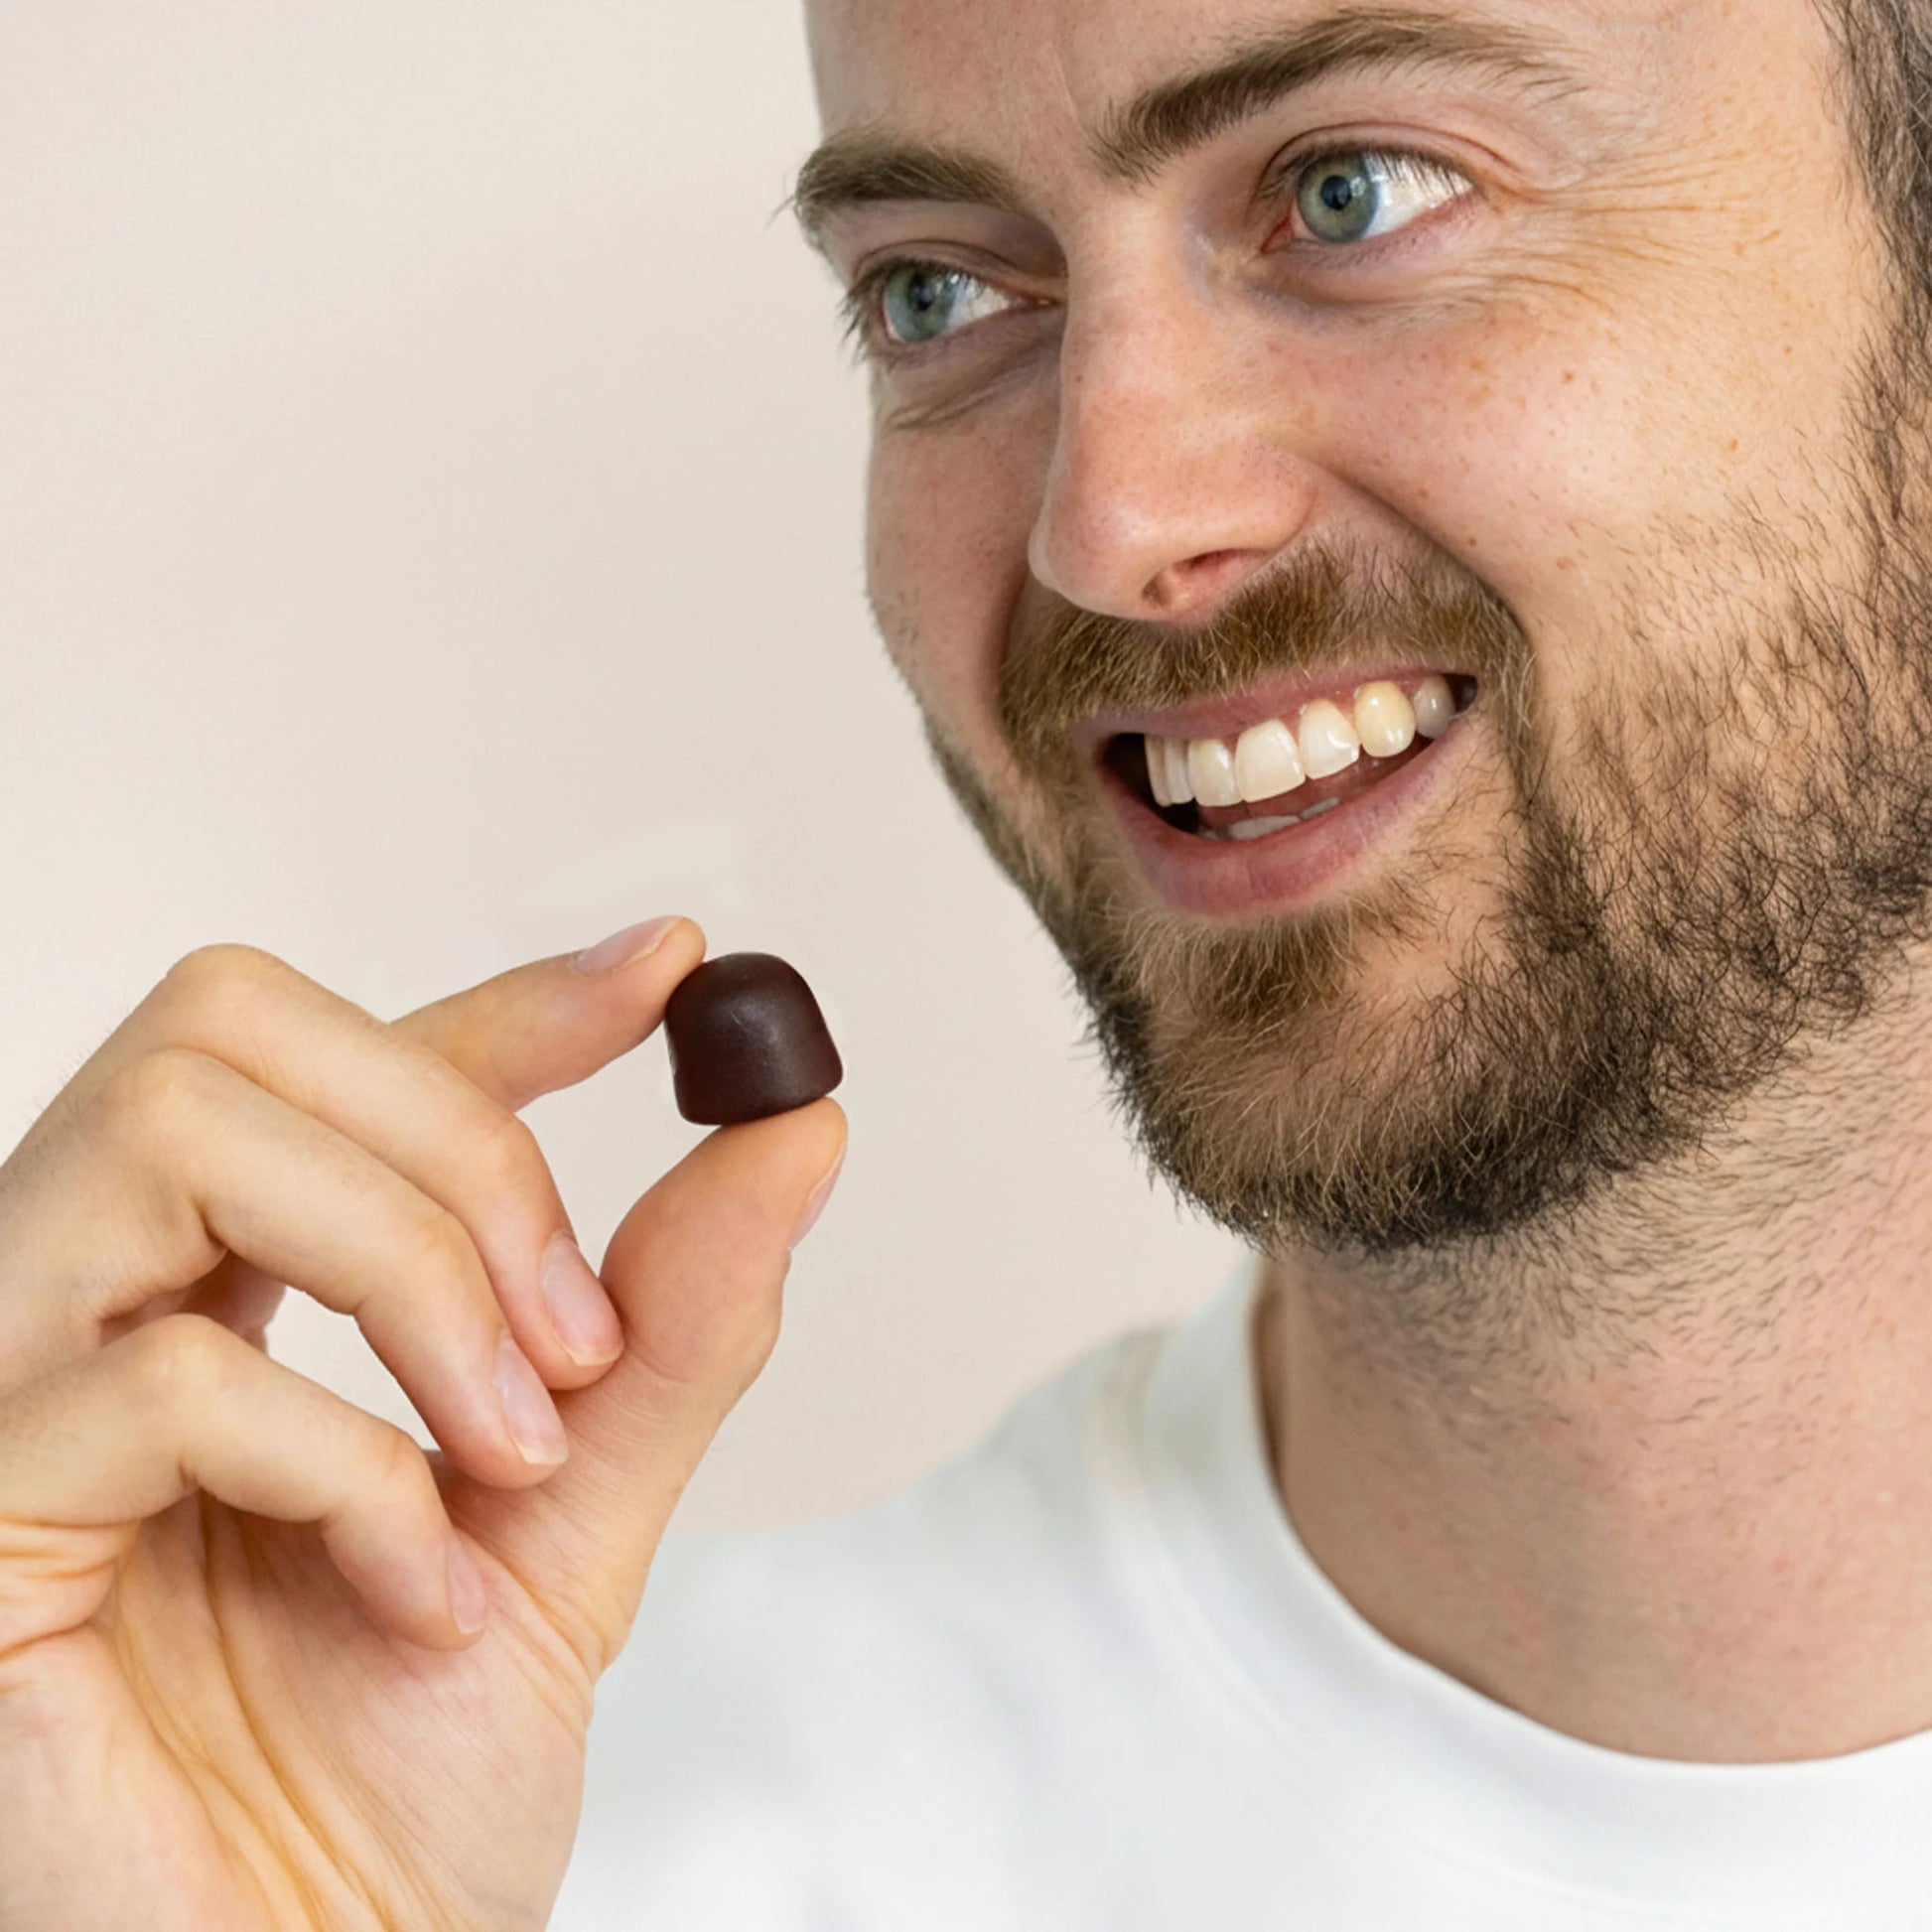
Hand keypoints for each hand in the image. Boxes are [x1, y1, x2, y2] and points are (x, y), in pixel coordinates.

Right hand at [0, 926, 844, 1930]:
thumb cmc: (398, 1786)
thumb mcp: (575, 1515)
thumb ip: (668, 1324)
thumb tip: (794, 1130)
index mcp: (221, 1291)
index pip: (337, 1058)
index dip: (506, 996)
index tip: (676, 972)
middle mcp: (94, 1304)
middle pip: (233, 1027)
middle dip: (464, 1145)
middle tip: (571, 1336)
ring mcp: (7, 1391)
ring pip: (184, 1132)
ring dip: (417, 1271)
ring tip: (508, 1448)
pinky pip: (167, 1378)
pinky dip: (352, 1473)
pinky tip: (408, 1595)